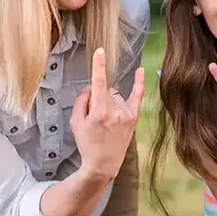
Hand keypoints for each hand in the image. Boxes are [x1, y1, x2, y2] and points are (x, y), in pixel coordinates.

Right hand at [71, 48, 144, 178]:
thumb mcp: (76, 123)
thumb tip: (90, 86)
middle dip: (99, 96)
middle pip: (106, 90)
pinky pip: (137, 95)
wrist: (104, 163)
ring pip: (116, 94)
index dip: (99, 66)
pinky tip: (140, 70)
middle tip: (95, 114)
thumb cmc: (88, 144)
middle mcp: (115, 113)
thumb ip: (81, 101)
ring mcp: (126, 115)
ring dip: (110, 99)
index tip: (100, 52)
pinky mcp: (134, 118)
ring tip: (106, 119)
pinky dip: (138, 82)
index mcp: (99, 114)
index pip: (98, 84)